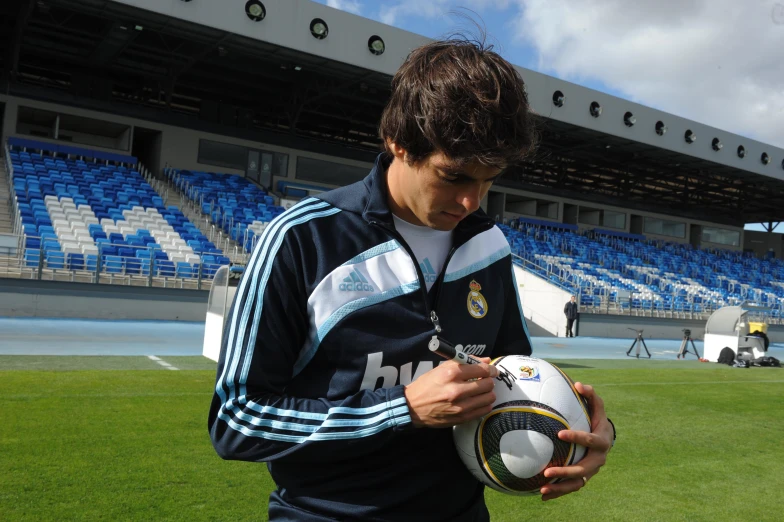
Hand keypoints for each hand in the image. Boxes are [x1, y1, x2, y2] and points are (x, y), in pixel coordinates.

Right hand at [404, 357, 497, 427]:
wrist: (413, 407)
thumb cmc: (427, 385)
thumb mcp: (441, 368)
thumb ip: (464, 363)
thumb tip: (486, 361)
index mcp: (450, 373)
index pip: (481, 369)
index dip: (490, 369)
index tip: (491, 370)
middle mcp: (456, 390)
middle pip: (488, 384)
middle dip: (489, 380)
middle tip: (484, 380)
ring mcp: (460, 406)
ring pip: (489, 397)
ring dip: (488, 393)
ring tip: (480, 391)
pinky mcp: (462, 418)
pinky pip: (484, 410)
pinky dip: (484, 404)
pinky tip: (477, 401)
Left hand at [539, 382, 611, 500]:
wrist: (605, 439)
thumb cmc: (597, 419)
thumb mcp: (597, 406)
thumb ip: (590, 394)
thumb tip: (578, 384)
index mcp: (602, 441)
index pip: (590, 440)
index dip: (576, 437)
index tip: (559, 434)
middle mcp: (598, 459)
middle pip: (583, 469)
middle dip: (565, 471)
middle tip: (547, 471)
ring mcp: (591, 471)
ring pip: (577, 482)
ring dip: (560, 487)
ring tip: (542, 488)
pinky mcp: (583, 478)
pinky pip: (571, 487)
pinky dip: (558, 492)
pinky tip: (542, 495)